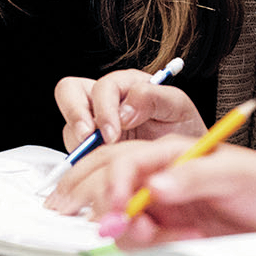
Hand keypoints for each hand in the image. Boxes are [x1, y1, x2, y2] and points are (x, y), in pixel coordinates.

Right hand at [43, 137, 255, 247]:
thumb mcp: (236, 173)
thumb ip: (195, 176)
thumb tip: (155, 186)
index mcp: (172, 152)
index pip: (125, 161)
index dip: (113, 184)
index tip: (119, 208)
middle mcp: (161, 176)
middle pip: (106, 184)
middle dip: (105, 206)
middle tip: (123, 226)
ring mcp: (162, 206)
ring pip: (118, 217)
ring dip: (130, 230)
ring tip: (161, 235)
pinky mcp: (169, 233)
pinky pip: (140, 241)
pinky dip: (152, 246)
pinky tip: (185, 241)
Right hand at [54, 69, 205, 150]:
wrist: (187, 161)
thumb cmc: (184, 130)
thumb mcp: (178, 108)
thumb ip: (153, 97)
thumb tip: (124, 110)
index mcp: (128, 85)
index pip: (102, 86)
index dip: (104, 109)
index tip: (113, 134)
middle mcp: (107, 100)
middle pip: (69, 91)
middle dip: (75, 114)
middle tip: (88, 139)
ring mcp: (96, 124)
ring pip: (69, 125)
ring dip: (78, 143)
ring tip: (97, 159)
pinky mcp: (91, 149)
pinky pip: (74, 151)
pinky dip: (82, 162)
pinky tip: (99, 170)